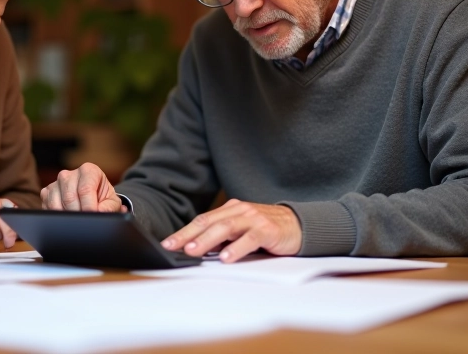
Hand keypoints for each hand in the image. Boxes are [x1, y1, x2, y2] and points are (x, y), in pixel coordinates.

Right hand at [40, 162, 122, 211]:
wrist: (93, 197)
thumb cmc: (102, 198)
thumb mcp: (112, 202)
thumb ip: (109, 207)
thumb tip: (99, 212)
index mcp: (88, 170)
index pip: (85, 189)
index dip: (89, 207)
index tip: (92, 217)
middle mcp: (69, 174)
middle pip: (70, 198)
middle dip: (78, 214)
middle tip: (85, 222)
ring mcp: (56, 182)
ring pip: (56, 204)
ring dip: (67, 216)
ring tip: (77, 219)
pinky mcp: (46, 192)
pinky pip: (48, 208)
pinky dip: (57, 216)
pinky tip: (67, 216)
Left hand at [161, 199, 301, 262]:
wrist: (300, 225)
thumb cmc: (266, 230)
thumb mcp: (241, 231)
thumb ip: (222, 237)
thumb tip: (195, 249)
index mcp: (230, 210)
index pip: (203, 220)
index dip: (184, 232)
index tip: (167, 244)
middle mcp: (240, 211)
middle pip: (209, 222)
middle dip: (188, 235)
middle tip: (173, 246)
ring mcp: (254, 219)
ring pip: (226, 228)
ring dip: (207, 240)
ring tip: (193, 251)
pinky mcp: (268, 230)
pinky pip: (249, 238)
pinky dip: (236, 248)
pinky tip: (226, 258)